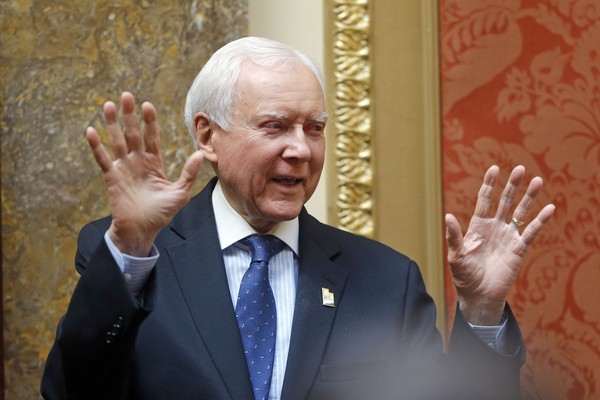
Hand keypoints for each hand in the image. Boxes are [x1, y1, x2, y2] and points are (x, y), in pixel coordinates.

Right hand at [86, 92, 203, 255]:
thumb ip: (188, 173)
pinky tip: (91, 131)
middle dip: (129, 115)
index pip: (151, 137)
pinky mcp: (111, 177)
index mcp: (153, 163)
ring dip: (112, 124)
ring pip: (117, 141)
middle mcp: (137, 162)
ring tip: (109, 105)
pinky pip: (103, 159)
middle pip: (132, 134)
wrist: (142, 230)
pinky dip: (97, 146)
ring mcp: (123, 168)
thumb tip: (200, 154)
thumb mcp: (180, 193)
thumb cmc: (161, 213)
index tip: (147, 105)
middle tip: (126, 95)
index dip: (149, 122)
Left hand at [445, 165, 554, 324]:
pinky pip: (531, 232)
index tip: (494, 168)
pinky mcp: (518, 249)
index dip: (489, 185)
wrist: (479, 296)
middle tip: (519, 168)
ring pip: (520, 212)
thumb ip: (454, 235)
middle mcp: (494, 227)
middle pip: (504, 201)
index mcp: (477, 226)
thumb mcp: (456, 255)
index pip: (484, 200)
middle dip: (511, 185)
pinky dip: (540, 221)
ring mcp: (508, 237)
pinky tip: (549, 208)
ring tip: (537, 181)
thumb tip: (448, 216)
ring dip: (529, 197)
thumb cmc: (464, 276)